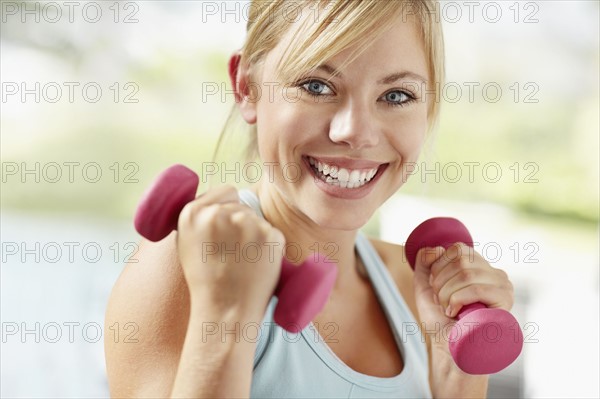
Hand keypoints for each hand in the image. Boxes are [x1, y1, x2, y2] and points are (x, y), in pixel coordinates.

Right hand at [176, 185, 284, 320]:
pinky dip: (268, 246)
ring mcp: (245, 222)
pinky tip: (256, 264)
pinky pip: (271, 233)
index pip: (225, 191)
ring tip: (243, 262)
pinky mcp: (269, 234)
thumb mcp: (187, 243)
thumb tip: (218, 200)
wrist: (225, 311)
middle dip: (240, 224)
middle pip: (242, 205)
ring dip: (254, 235)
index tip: (225, 229)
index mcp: (192, 213)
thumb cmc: (206, 282)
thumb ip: (200, 217)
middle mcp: (217, 213)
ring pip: (256, 219)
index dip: (227, 209)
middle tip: (232, 253)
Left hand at [412, 243, 514, 350]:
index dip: (439, 267)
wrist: (449, 349)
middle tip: (442, 301)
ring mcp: (503, 287)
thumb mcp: (425, 288)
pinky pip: (477, 289)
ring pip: (467, 273)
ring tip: (449, 309)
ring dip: (447, 293)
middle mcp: (495, 274)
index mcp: (480, 267)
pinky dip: (457, 300)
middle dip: (441, 282)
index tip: (437, 288)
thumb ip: (425, 264)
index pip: (458, 249)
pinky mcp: (506, 302)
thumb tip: (434, 248)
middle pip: (461, 259)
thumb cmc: (440, 321)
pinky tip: (456, 313)